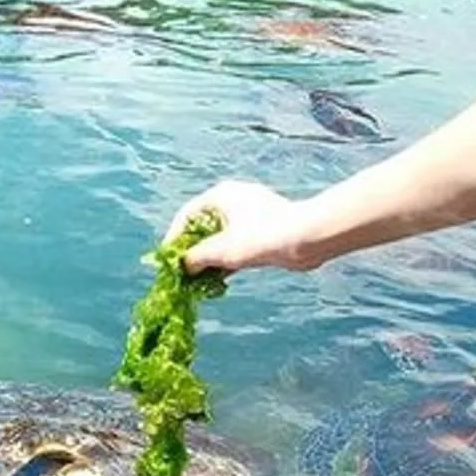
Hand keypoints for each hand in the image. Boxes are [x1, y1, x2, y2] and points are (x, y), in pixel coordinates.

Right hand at [165, 181, 322, 273]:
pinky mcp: (265, 229)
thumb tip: (183, 266)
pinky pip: (237, 244)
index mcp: (221, 195)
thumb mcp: (219, 251)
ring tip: (201, 280)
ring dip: (211, 259)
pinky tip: (221, 280)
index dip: (174, 239)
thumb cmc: (260, 238)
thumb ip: (195, 258)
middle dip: (193, 252)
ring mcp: (251, 214)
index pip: (187, 216)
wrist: (307, 239)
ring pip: (222, 237)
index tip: (168, 260)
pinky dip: (227, 260)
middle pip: (204, 226)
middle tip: (184, 273)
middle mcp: (235, 199)